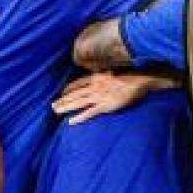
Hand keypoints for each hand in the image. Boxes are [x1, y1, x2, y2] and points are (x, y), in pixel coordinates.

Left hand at [52, 71, 173, 122]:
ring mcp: (99, 96)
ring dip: (65, 107)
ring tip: (56, 111)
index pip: (78, 83)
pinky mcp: (105, 105)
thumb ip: (106, 74)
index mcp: (97, 77)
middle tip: (52, 105)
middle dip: (63, 99)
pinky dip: (79, 117)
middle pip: (74, 93)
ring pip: (78, 102)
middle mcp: (95, 86)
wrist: (141, 80)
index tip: (62, 93)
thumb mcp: (115, 71)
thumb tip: (102, 74)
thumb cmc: (132, 76)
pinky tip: (70, 122)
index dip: (68, 89)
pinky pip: (89, 113)